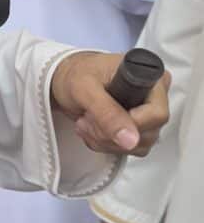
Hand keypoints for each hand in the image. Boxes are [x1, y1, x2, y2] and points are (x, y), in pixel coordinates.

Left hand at [50, 50, 169, 156]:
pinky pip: (129, 149)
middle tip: (89, 116)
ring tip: (87, 120)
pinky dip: (105, 144)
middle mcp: (151, 96)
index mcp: (146, 77)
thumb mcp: (84, 88)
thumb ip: (107, 112)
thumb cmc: (75, 73)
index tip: (106, 116)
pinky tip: (92, 127)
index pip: (158, 114)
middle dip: (111, 131)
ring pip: (137, 145)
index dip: (132, 122)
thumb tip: (131, 139)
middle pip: (147, 133)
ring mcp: (145, 114)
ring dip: (105, 139)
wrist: (66, 80)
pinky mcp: (135, 128)